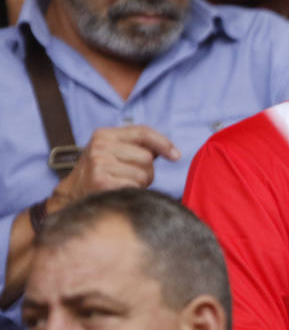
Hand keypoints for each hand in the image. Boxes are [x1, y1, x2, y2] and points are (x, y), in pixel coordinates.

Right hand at [49, 125, 179, 210]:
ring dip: (139, 183)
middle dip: (146, 170)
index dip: (163, 143)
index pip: (143, 132)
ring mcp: (100, 163)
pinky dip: (132, 192)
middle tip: (128, 176)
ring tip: (121, 184)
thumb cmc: (99, 174)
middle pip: (148, 157)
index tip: (176, 155)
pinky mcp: (102, 182)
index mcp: (104, 135)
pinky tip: (117, 192)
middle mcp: (100, 146)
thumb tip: (171, 151)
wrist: (71, 197)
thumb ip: (136, 147)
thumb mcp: (112, 152)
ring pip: (144, 174)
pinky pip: (135, 186)